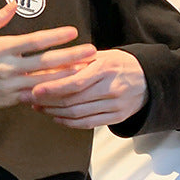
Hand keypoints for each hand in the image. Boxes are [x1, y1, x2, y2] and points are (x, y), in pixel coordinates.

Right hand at [0, 2, 96, 109]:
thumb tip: (15, 3)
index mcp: (2, 48)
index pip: (35, 41)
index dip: (56, 36)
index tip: (73, 31)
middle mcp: (9, 67)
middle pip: (46, 62)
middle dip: (72, 56)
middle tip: (91, 52)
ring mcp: (11, 85)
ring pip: (45, 81)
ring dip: (68, 76)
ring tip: (87, 71)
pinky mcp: (10, 99)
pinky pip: (36, 96)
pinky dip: (52, 93)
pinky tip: (67, 90)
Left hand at [30, 49, 148, 127]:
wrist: (149, 78)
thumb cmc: (121, 64)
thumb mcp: (100, 56)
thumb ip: (75, 62)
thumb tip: (46, 67)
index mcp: (106, 69)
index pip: (75, 82)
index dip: (53, 88)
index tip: (35, 89)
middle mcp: (111, 88)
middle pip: (73, 100)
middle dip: (47, 101)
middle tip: (30, 99)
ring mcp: (115, 105)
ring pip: (78, 114)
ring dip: (54, 112)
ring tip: (39, 107)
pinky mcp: (117, 117)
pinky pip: (88, 123)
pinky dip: (69, 122)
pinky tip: (57, 117)